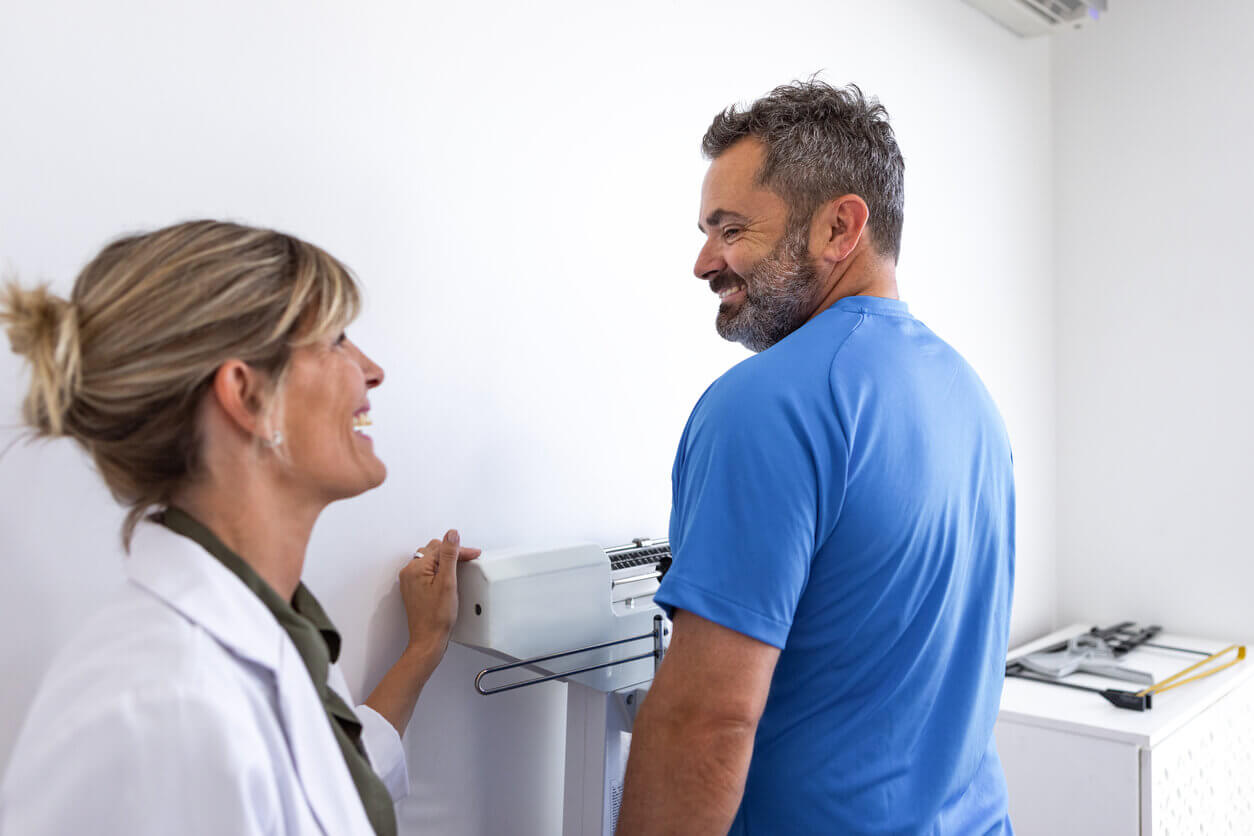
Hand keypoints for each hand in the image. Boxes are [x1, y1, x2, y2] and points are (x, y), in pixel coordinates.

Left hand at [399, 529, 480, 657]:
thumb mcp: (448, 582)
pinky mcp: (413, 588)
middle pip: (434, 551)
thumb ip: (449, 555)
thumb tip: (451, 534)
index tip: (473, 553)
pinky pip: (426, 570)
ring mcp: (409, 580)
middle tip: (469, 558)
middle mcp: (409, 572)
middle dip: (452, 552)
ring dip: (444, 560)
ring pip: (429, 559)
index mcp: (416, 568)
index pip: (441, 549)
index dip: (460, 550)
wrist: (428, 638)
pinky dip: (438, 569)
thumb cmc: (437, 617)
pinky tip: (447, 576)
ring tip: (459, 566)